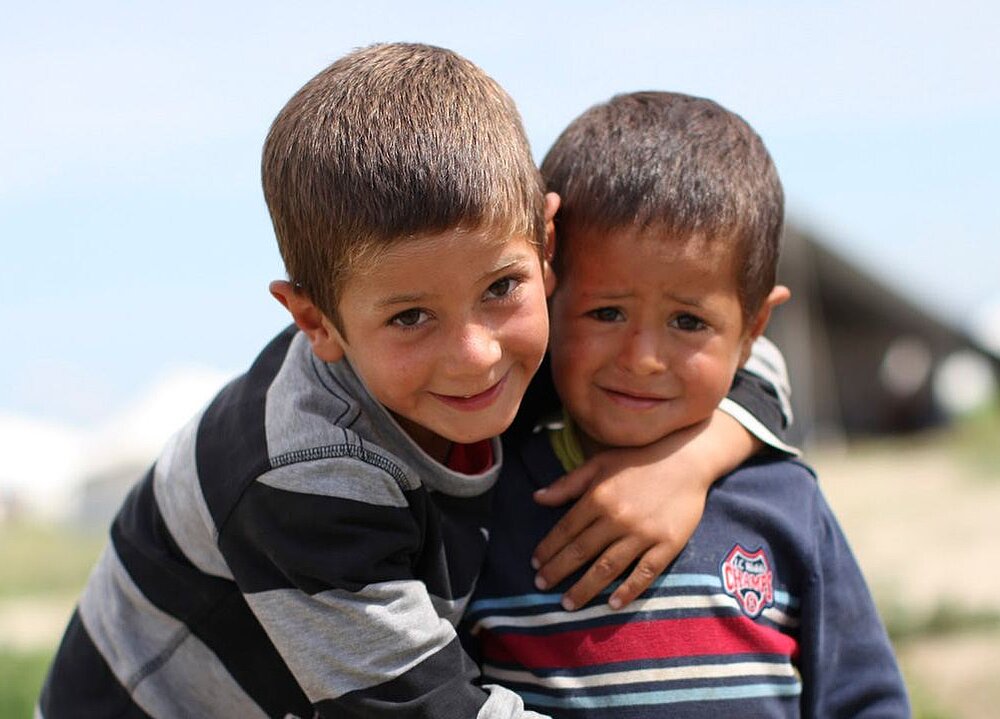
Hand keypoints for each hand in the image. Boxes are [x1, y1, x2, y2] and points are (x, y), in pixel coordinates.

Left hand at [531, 411, 759, 610]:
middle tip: (541, 586)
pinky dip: (628, 590)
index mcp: (598, 497)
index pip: (565, 530)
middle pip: (581, 552)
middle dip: (558, 572)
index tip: (535, 564)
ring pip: (607, 567)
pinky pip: (644, 573)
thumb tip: (536, 498)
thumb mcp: (599, 463)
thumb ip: (567, 483)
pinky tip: (613, 604)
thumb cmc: (638, 459)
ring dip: (585, 588)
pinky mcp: (667, 544)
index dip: (548, 549)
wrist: (686, 459)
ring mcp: (643, 533)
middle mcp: (617, 518)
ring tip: (567, 604)